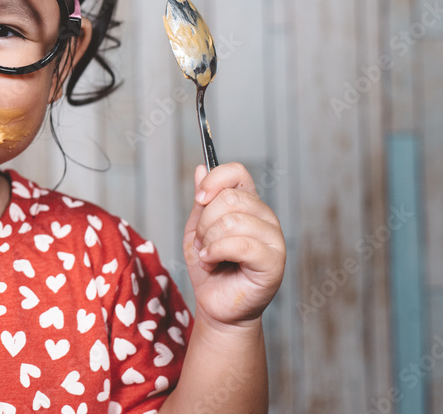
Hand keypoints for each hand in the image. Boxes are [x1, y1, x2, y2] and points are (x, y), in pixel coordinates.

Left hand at [182, 162, 285, 328]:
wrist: (216, 305)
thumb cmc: (209, 268)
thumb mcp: (197, 229)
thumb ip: (202, 201)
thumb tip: (201, 168)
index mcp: (248, 205)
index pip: (237, 172)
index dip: (214, 181)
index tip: (199, 198)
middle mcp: (265, 217)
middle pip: (229, 198)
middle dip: (204, 222)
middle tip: (203, 242)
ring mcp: (273, 239)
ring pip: (232, 220)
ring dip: (209, 241)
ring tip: (208, 256)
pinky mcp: (274, 262)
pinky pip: (240, 245)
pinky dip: (216, 253)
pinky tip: (212, 263)